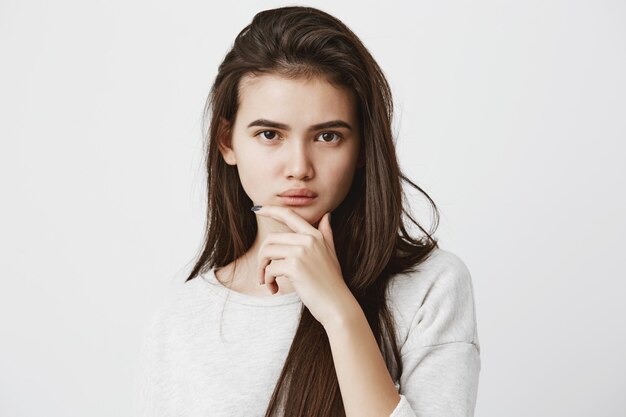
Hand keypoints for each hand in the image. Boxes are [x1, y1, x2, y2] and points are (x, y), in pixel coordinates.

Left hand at [252, 205, 355, 326]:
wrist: (337, 305)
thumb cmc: (332, 282)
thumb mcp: (331, 254)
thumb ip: (326, 233)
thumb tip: (327, 215)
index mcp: (314, 235)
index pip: (289, 215)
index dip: (270, 209)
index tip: (256, 208)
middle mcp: (308, 240)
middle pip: (271, 239)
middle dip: (262, 258)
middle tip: (263, 274)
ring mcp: (301, 252)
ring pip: (267, 252)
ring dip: (261, 270)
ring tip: (267, 282)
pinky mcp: (294, 266)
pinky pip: (270, 269)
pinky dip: (267, 280)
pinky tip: (274, 289)